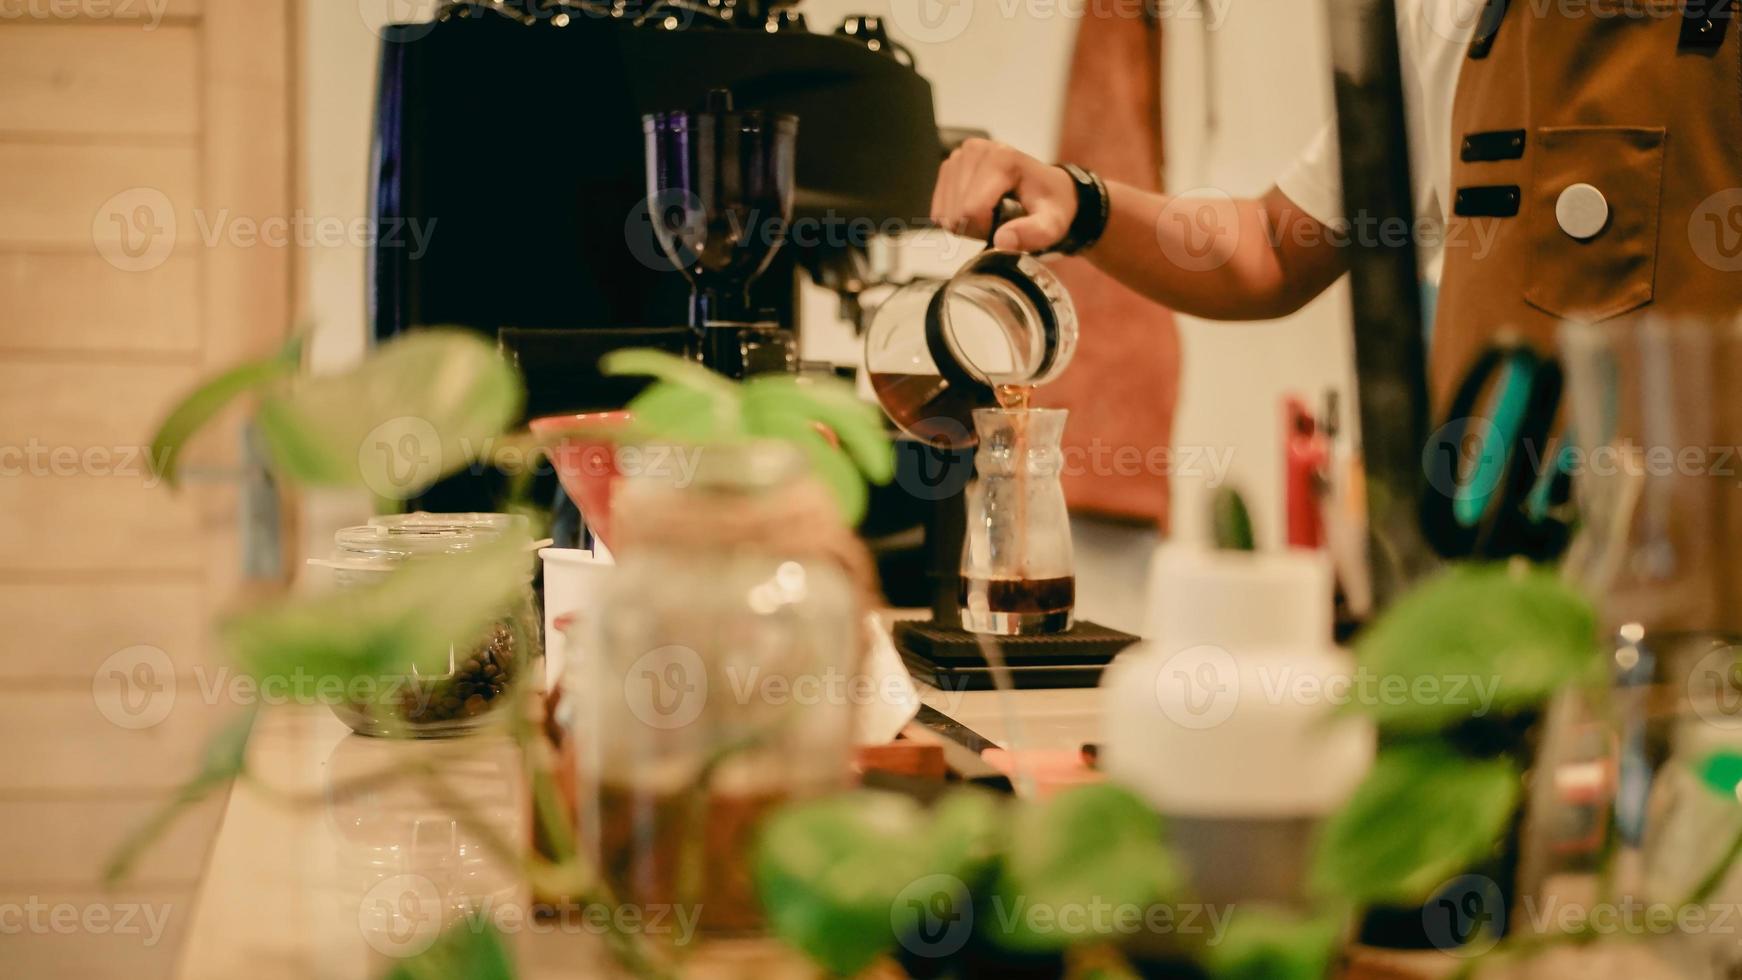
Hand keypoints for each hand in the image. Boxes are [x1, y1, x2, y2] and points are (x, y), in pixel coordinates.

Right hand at [930, 139, 1076, 251]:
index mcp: (1001, 158)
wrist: (1047, 188)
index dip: (985, 230)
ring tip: (989, 214)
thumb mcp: (1052, 223)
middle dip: (974, 228)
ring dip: (964, 224)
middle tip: (999, 222)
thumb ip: (1034, 234)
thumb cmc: (1050, 203)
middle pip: (955, 212)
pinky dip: (955, 217)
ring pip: (943, 212)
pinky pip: (938, 208)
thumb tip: (1002, 241)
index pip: (971, 210)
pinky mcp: (949, 165)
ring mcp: (959, 155)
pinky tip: (977, 208)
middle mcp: (975, 150)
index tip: (1005, 227)